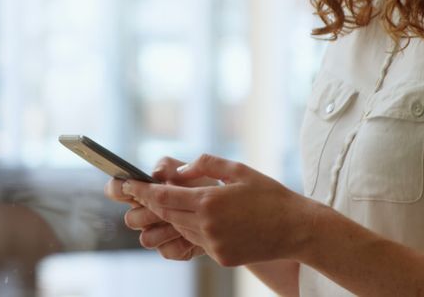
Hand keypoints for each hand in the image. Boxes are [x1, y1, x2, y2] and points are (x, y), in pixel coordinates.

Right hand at [103, 157, 215, 260]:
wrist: (231, 210)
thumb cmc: (206, 186)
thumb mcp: (189, 170)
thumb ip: (170, 166)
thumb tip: (154, 174)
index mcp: (145, 192)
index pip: (117, 190)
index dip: (117, 189)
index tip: (128, 186)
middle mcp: (147, 213)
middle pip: (130, 219)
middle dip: (147, 213)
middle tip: (164, 207)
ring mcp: (158, 233)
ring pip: (146, 238)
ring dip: (165, 229)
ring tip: (186, 221)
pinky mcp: (172, 249)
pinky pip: (166, 251)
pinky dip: (181, 243)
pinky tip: (195, 235)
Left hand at [121, 154, 316, 267]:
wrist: (296, 229)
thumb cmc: (270, 194)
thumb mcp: (239, 169)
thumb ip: (205, 165)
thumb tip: (180, 171)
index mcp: (209, 201)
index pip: (163, 197)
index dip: (141, 191)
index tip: (127, 185)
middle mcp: (207, 226)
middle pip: (168, 214)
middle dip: (155, 203)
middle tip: (143, 191)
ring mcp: (214, 245)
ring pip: (181, 228)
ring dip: (176, 216)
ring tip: (179, 202)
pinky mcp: (221, 258)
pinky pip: (198, 242)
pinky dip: (195, 229)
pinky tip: (205, 220)